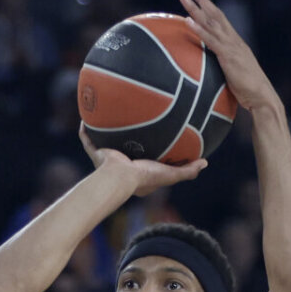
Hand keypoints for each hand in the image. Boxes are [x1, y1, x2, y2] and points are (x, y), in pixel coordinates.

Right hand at [79, 125, 205, 196]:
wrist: (120, 177)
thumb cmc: (144, 177)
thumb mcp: (170, 174)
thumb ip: (187, 170)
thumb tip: (205, 162)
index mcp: (136, 172)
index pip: (144, 159)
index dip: (149, 150)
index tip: (156, 137)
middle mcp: (120, 164)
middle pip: (123, 148)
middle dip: (126, 138)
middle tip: (133, 122)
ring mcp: (107, 159)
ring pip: (104, 142)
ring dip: (104, 131)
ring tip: (107, 114)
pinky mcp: (96, 153)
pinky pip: (88, 139)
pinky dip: (85, 130)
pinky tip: (85, 118)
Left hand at [178, 0, 276, 110]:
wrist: (261, 97)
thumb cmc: (247, 90)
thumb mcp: (232, 74)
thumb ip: (223, 66)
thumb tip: (210, 69)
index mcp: (234, 43)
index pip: (220, 20)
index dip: (208, 7)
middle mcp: (233, 40)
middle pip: (215, 14)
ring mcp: (231, 46)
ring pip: (211, 22)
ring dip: (195, 8)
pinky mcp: (228, 57)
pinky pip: (211, 40)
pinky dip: (198, 30)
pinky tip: (187, 21)